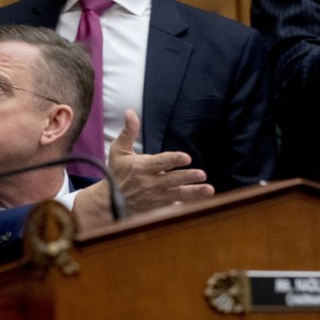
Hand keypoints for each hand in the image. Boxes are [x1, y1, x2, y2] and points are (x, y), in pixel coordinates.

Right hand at [72, 110, 213, 230]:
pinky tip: (203, 203)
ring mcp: (155, 197)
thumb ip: (128, 131)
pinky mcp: (159, 207)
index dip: (173, 160)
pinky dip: (189, 204)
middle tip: (202, 174)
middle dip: (187, 177)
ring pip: (178, 194)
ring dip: (194, 192)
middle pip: (172, 179)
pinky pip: (176, 206)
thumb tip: (130, 111)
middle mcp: (149, 183)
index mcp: (140, 167)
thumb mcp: (118, 150)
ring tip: (209, 190)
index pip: (160, 162)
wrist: (111, 201)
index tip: (187, 158)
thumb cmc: (117, 172)